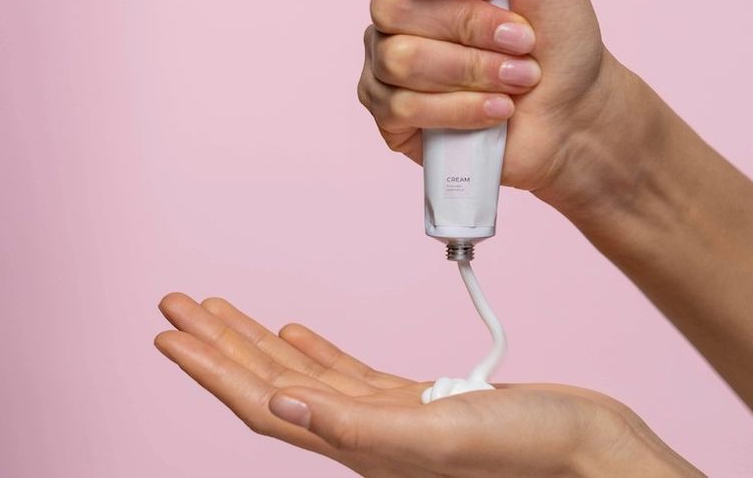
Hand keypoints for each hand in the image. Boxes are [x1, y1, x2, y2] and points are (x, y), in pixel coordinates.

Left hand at [154, 293, 701, 476]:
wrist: (584, 447)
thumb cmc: (527, 449)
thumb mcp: (439, 435)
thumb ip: (357, 425)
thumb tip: (278, 407)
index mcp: (357, 444)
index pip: (264, 402)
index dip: (211, 369)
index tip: (168, 332)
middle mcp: (361, 434)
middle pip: (271, 383)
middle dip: (220, 343)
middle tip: (177, 302)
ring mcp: (388, 417)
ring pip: (304, 373)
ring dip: (258, 340)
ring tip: (221, 311)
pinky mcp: (417, 401)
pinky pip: (348, 373)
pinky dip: (315, 349)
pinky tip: (297, 333)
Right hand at [355, 0, 648, 211]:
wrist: (575, 106)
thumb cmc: (556, 30)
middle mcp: (395, 8)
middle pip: (390, 4)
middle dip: (470, 24)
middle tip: (521, 37)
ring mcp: (386, 63)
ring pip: (400, 59)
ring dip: (475, 69)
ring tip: (517, 77)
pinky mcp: (392, 115)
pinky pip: (404, 108)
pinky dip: (464, 108)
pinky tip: (497, 108)